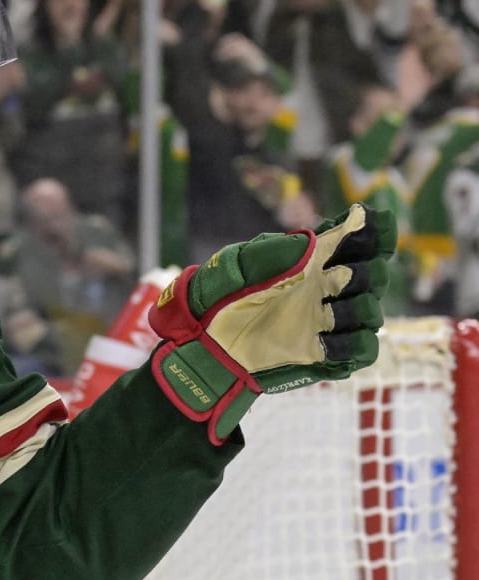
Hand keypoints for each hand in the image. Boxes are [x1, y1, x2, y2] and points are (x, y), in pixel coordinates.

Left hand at [148, 203, 394, 443]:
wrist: (204, 341)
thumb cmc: (219, 295)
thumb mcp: (241, 264)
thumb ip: (279, 250)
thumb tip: (319, 238)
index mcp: (312, 262)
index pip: (360, 241)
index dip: (375, 231)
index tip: (367, 224)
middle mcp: (326, 290)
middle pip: (375, 276)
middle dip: (365, 274)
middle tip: (335, 277)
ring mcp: (327, 323)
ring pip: (371, 313)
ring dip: (358, 310)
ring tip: (324, 313)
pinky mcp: (325, 355)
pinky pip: (363, 349)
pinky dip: (353, 344)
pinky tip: (325, 342)